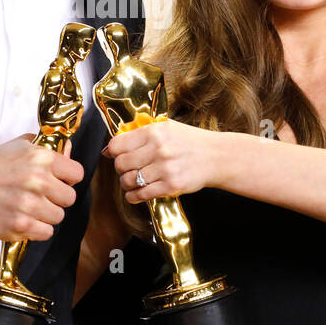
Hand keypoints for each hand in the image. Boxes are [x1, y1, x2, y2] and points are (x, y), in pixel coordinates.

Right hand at [0, 134, 82, 240]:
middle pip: (69, 198)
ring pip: (58, 216)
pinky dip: (37, 229)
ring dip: (46, 214)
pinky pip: (46, 233)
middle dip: (57, 197)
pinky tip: (24, 218)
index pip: (77, 174)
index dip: (68, 178)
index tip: (59, 180)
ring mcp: (29, 206)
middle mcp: (38, 181)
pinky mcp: (21, 226)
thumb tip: (67, 151)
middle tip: (41, 195)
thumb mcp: (17, 146)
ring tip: (29, 206)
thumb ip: (45, 147)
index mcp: (41, 159)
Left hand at [102, 119, 220, 203]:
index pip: (117, 144)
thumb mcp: (165, 128)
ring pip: (128, 181)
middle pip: (120, 164)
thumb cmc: (189, 141)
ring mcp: (165, 168)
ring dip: (126, 184)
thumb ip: (138, 134)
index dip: (114, 152)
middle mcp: (158, 149)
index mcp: (154, 131)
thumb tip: (109, 150)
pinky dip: (134, 196)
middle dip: (120, 169)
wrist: (216, 156)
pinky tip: (137, 193)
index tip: (118, 155)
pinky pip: (141, 194)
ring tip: (133, 181)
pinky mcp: (171, 186)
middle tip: (127, 169)